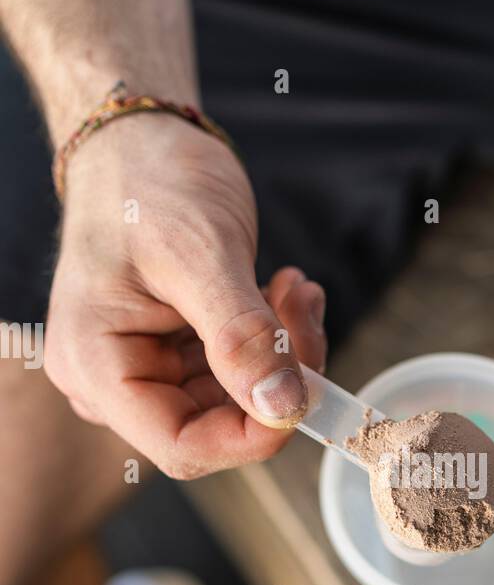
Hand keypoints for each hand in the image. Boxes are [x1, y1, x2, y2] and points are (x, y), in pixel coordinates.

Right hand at [45, 117, 325, 475]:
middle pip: (216, 427)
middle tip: (300, 307)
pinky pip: (238, 373)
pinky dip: (272, 340)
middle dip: (275, 379)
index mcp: (95, 366)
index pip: (182, 447)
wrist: (141, 138)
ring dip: (281, 355)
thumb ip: (241, 336)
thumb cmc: (148, 181)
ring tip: (292, 289)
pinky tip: (282, 291)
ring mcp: (146, 368)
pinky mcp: (176, 353)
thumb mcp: (201, 254)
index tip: (306, 387)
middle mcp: (113, 380)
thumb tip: (282, 405)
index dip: (252, 436)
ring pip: (237, 402)